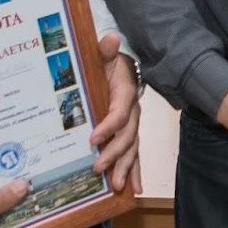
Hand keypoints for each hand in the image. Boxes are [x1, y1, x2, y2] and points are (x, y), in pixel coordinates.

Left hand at [89, 33, 141, 192]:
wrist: (120, 66)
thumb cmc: (108, 63)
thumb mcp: (104, 54)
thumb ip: (106, 49)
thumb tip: (110, 38)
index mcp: (124, 93)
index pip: (119, 112)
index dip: (108, 126)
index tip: (93, 139)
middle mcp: (132, 112)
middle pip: (127, 136)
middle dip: (115, 154)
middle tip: (98, 168)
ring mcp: (132, 125)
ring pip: (132, 148)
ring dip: (126, 168)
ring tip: (117, 186)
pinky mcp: (129, 134)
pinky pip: (134, 154)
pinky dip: (134, 171)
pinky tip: (133, 189)